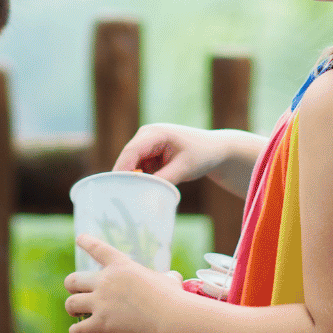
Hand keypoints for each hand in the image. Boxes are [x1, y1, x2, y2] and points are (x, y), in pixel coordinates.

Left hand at [63, 235, 183, 332]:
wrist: (170, 317)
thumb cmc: (172, 297)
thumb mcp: (168, 280)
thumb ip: (167, 278)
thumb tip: (173, 278)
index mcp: (120, 266)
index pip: (98, 249)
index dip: (86, 242)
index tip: (79, 238)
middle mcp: (105, 281)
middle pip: (74, 280)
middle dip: (71, 286)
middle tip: (76, 292)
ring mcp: (101, 302)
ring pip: (71, 303)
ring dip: (71, 308)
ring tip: (74, 313)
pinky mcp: (102, 323)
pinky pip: (78, 328)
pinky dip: (76, 331)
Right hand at [114, 123, 252, 188]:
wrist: (214, 149)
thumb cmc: (202, 154)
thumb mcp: (184, 168)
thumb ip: (164, 180)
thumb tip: (145, 193)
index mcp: (154, 133)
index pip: (131, 152)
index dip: (122, 170)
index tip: (118, 190)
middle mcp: (145, 135)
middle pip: (127, 159)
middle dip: (126, 177)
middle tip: (124, 200)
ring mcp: (146, 144)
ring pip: (131, 166)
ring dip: (134, 180)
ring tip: (138, 197)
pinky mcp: (149, 153)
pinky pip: (139, 169)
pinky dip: (142, 180)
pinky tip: (148, 190)